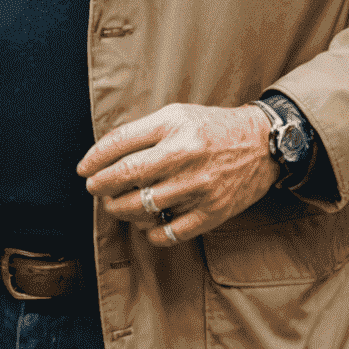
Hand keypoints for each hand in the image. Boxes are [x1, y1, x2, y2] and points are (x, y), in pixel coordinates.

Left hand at [77, 103, 280, 247]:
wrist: (263, 143)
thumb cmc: (211, 128)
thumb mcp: (176, 115)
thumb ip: (142, 131)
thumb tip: (104, 154)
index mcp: (174, 126)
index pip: (121, 143)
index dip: (95, 158)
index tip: (84, 169)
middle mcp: (186, 156)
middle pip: (128, 176)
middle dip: (102, 186)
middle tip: (95, 189)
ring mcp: (200, 186)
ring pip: (144, 207)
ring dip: (121, 210)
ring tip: (116, 205)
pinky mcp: (213, 212)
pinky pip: (170, 233)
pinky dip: (151, 233)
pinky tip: (145, 224)